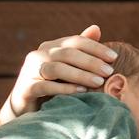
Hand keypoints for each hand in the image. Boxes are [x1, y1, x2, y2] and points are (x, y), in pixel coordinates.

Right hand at [2, 25, 119, 121]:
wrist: (26, 110)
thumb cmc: (52, 86)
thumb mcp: (68, 67)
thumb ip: (80, 50)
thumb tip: (96, 28)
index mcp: (51, 47)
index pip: (76, 41)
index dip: (96, 47)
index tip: (114, 57)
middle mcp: (38, 55)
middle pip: (68, 53)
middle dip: (91, 61)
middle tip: (109, 71)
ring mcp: (29, 71)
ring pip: (57, 68)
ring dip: (81, 75)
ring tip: (99, 82)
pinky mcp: (25, 89)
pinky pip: (46, 86)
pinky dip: (65, 88)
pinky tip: (81, 92)